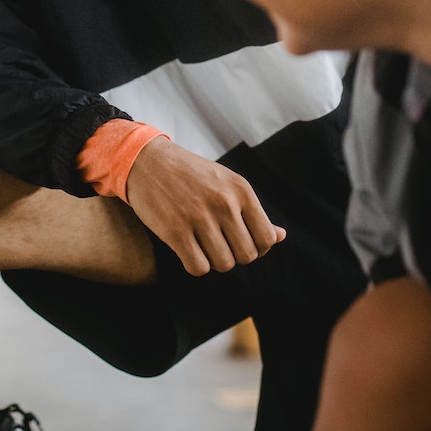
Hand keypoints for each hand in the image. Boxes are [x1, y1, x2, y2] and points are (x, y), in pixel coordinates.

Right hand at [125, 136, 285, 275]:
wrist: (149, 162)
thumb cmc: (192, 175)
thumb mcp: (228, 184)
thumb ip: (254, 212)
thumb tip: (281, 237)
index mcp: (241, 190)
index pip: (267, 239)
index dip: (257, 248)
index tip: (240, 241)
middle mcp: (224, 203)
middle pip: (246, 256)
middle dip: (235, 256)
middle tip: (220, 243)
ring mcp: (199, 217)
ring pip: (224, 264)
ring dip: (215, 261)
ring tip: (204, 245)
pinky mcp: (175, 231)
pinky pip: (199, 268)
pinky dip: (197, 265)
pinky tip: (189, 250)